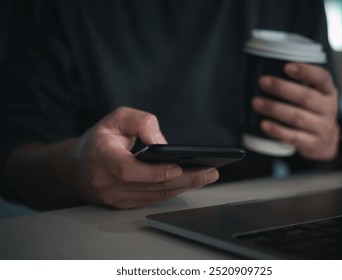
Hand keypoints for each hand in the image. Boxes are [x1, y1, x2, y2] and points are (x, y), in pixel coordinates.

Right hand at [70, 107, 218, 208]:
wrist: (77, 167)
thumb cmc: (101, 139)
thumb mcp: (117, 118)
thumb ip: (140, 121)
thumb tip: (163, 143)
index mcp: (100, 156)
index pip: (128, 170)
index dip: (154, 171)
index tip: (179, 166)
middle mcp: (105, 181)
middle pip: (150, 186)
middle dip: (184, 179)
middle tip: (209, 172)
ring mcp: (113, 197)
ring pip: (154, 195)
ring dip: (184, 187)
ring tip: (207, 175)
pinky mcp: (122, 205)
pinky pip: (152, 199)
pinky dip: (173, 191)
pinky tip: (190, 182)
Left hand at [252, 63, 339, 160]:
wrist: (325, 141)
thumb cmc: (312, 111)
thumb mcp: (315, 94)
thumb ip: (299, 84)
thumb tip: (268, 71)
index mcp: (328, 91)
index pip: (322, 78)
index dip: (306, 72)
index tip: (287, 67)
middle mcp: (328, 108)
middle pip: (306, 97)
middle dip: (281, 88)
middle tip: (262, 82)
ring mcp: (321, 127)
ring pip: (297, 117)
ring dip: (274, 109)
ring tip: (256, 102)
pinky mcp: (311, 144)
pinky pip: (293, 137)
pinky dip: (277, 130)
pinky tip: (264, 124)